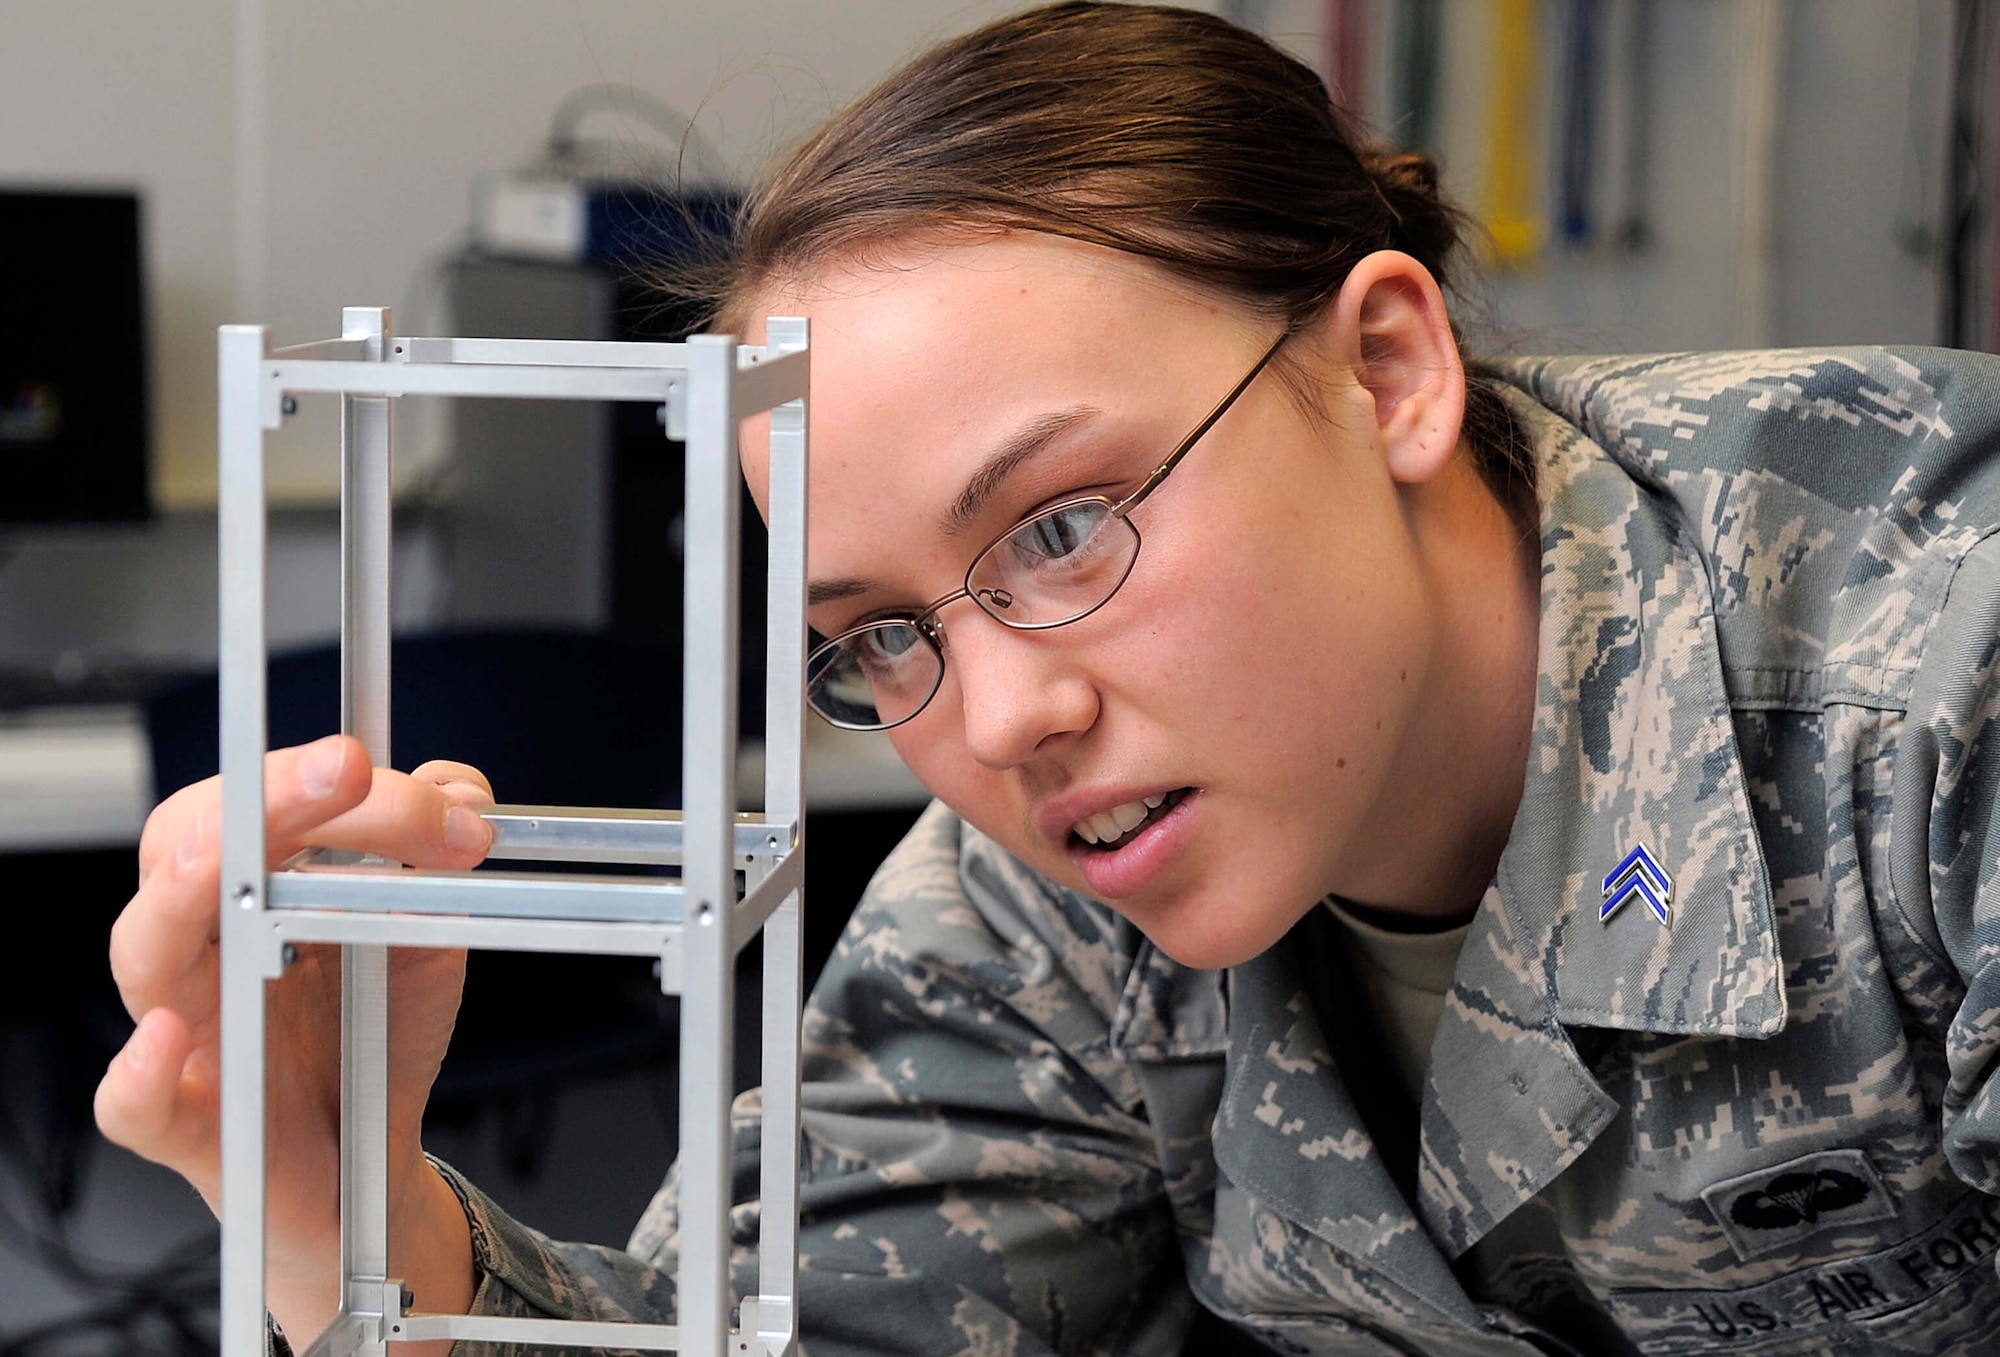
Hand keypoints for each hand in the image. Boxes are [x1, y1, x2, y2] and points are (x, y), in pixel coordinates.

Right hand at [94, 734, 493, 1347]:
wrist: (371, 1156)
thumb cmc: (373, 1038)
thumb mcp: (424, 932)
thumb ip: (434, 856)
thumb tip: (459, 791)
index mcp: (252, 887)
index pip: (254, 799)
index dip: (315, 772)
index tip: (406, 780)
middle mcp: (207, 946)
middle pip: (189, 847)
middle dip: (268, 800)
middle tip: (349, 774)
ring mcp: (185, 1030)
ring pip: (145, 951)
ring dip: (183, 894)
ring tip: (221, 861)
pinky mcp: (185, 1123)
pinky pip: (132, 1100)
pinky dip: (138, 1071)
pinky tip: (167, 1039)